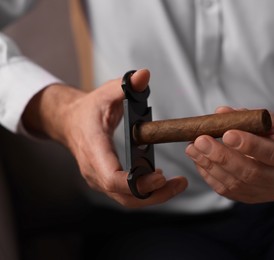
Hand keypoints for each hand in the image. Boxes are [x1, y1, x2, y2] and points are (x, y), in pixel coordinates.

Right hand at [22, 69, 186, 207]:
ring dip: (154, 197)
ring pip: (127, 200)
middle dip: (154, 194)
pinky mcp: (106, 182)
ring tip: (178, 185)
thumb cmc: (88, 109)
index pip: (111, 178)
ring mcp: (99, 180)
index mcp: (94, 150)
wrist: (69, 122)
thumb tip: (144, 75)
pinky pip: (127, 196)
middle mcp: (95, 171)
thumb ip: (125, 86)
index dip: (135, 183)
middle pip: (124, 196)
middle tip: (178, 184)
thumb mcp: (105, 93)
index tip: (159, 176)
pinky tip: (164, 183)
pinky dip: (146, 193)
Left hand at [185, 107, 273, 203]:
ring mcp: (268, 192)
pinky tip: (199, 160)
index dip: (249, 145)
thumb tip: (221, 112)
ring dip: (211, 165)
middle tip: (201, 140)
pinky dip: (210, 175)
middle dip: (222, 156)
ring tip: (193, 148)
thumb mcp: (273, 120)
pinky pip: (228, 191)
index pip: (273, 154)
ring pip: (237, 184)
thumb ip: (250, 116)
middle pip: (251, 172)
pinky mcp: (252, 198)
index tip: (227, 134)